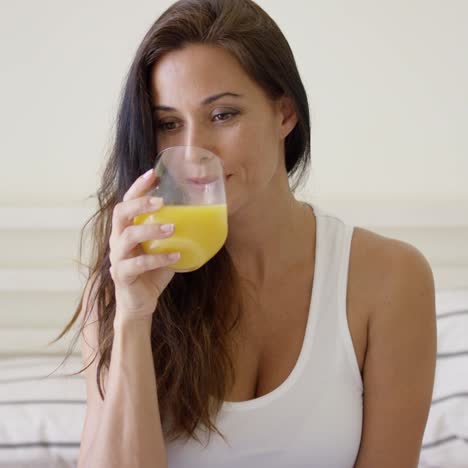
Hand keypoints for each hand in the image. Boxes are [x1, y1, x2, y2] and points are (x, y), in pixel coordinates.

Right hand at [109, 169, 179, 323]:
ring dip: (150, 229)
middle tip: (162, 201)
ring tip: (172, 228)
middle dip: (140, 203)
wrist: (140, 303)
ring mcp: (117, 257)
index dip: (138, 187)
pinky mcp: (122, 275)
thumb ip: (175, 234)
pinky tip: (176, 255)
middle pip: (120, 213)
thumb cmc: (153, 272)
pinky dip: (158, 258)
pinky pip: (137, 264)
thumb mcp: (165, 248)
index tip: (153, 173)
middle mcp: (117, 239)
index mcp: (126, 229)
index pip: (127, 201)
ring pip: (127, 236)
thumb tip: (204, 218)